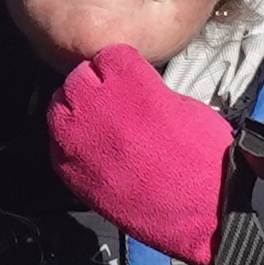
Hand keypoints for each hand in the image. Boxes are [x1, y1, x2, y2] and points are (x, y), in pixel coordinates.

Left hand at [45, 44, 234, 264]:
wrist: (206, 210)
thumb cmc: (204, 158)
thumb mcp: (181, 104)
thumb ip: (145, 89)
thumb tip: (128, 90)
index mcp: (130, 83)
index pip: (107, 54)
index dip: (120, 66)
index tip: (128, 76)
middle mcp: (98, 107)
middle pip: (78, 77)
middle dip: (95, 85)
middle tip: (114, 101)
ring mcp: (80, 141)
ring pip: (59, 108)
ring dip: (77, 112)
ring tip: (100, 125)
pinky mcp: (72, 174)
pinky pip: (57, 146)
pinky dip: (71, 144)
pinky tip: (94, 151)